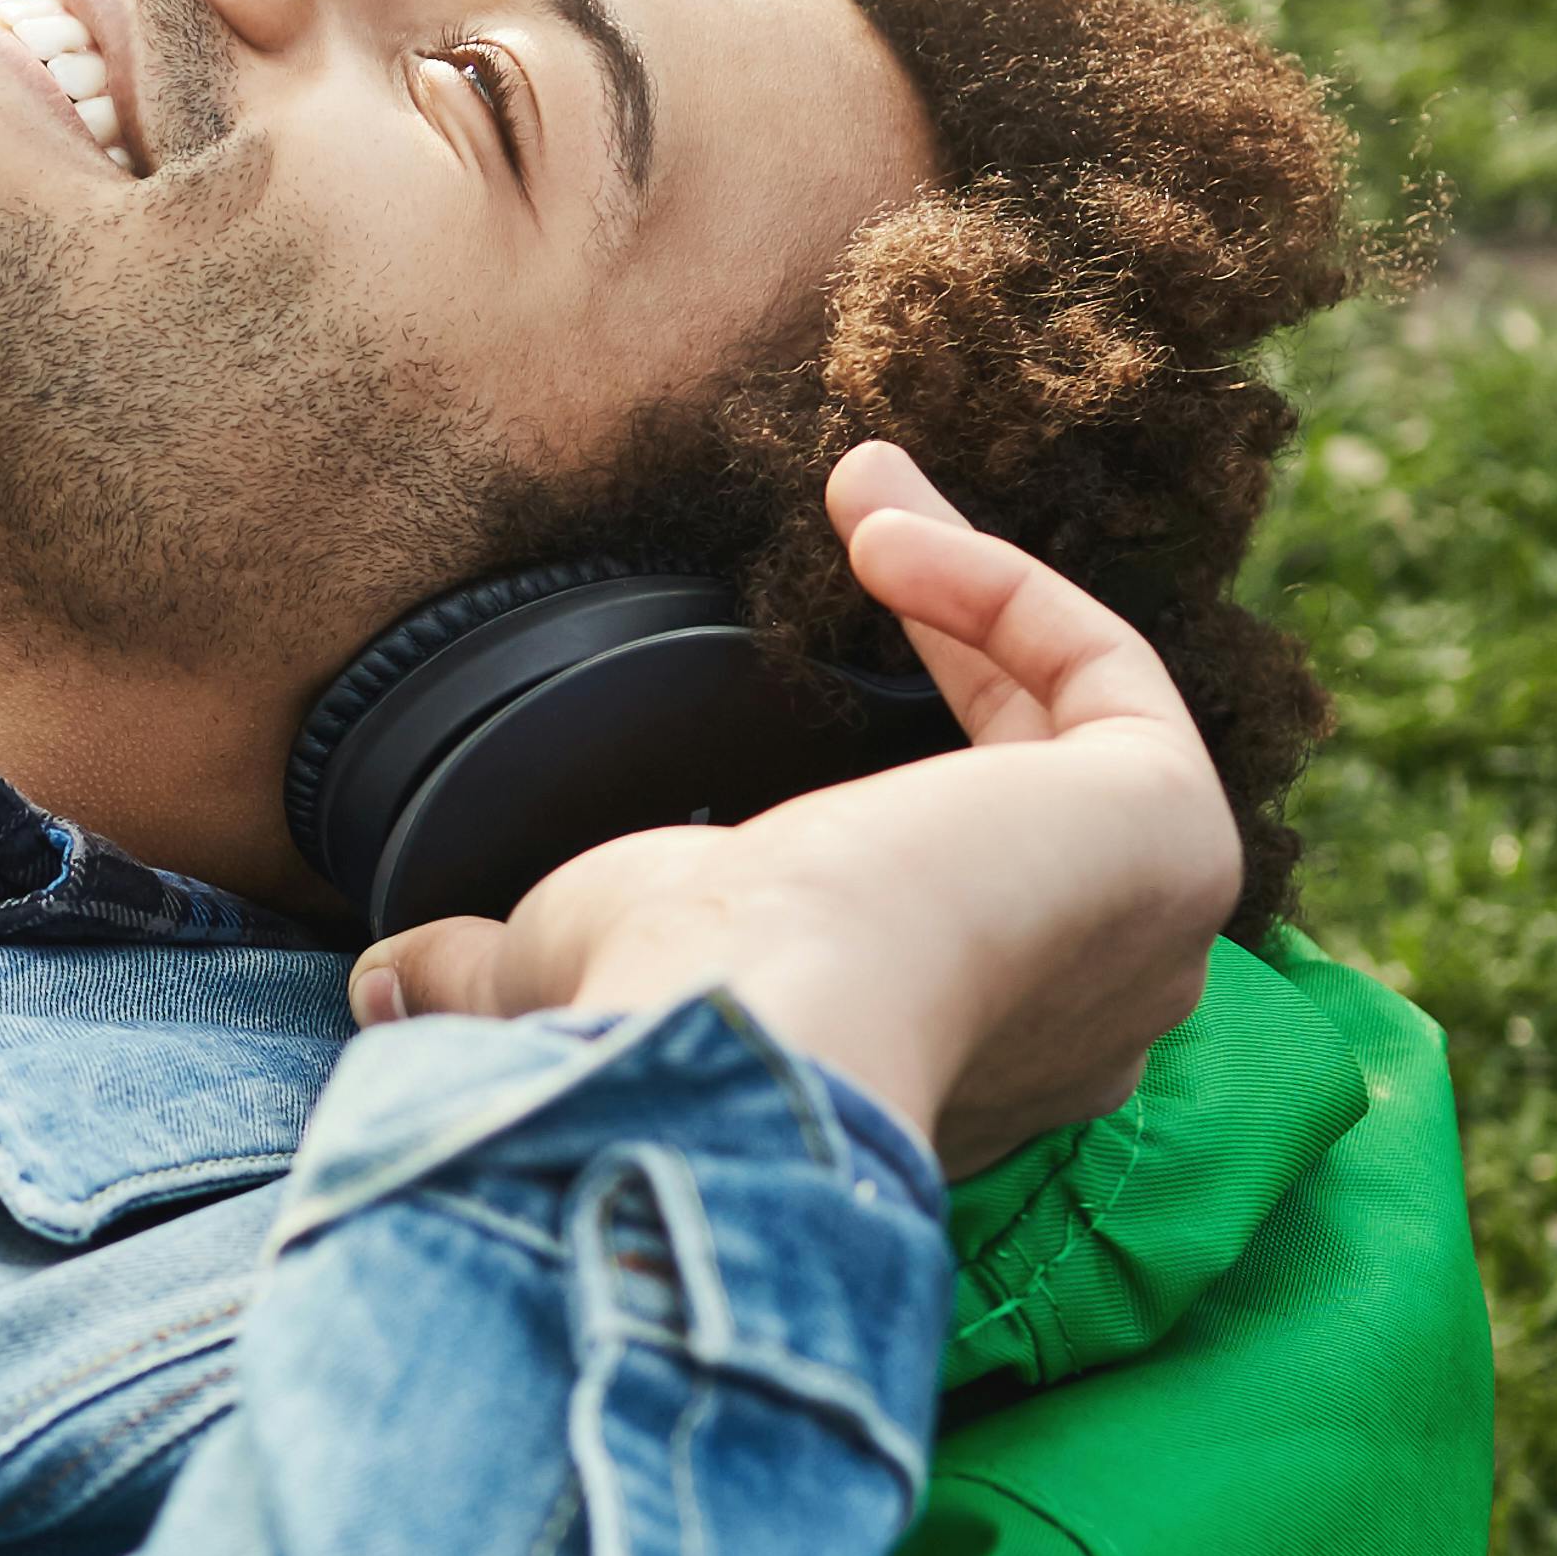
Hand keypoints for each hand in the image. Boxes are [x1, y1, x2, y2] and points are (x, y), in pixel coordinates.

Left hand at [344, 446, 1242, 1174]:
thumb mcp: (566, 964)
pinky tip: (892, 533)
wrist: (755, 1037)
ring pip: (1075, 728)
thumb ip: (491, 971)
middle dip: (948, 639)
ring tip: (868, 492)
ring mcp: (1140, 932)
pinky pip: (1108, 679)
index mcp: (948, 1063)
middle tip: (860, 513)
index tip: (805, 633)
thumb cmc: (668, 1019)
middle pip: (1031, 792)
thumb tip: (386, 982)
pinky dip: (1001, 590)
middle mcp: (1074, 1016)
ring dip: (974, 593)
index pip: (951, 893)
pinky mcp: (1169, 836)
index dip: (893, 749)